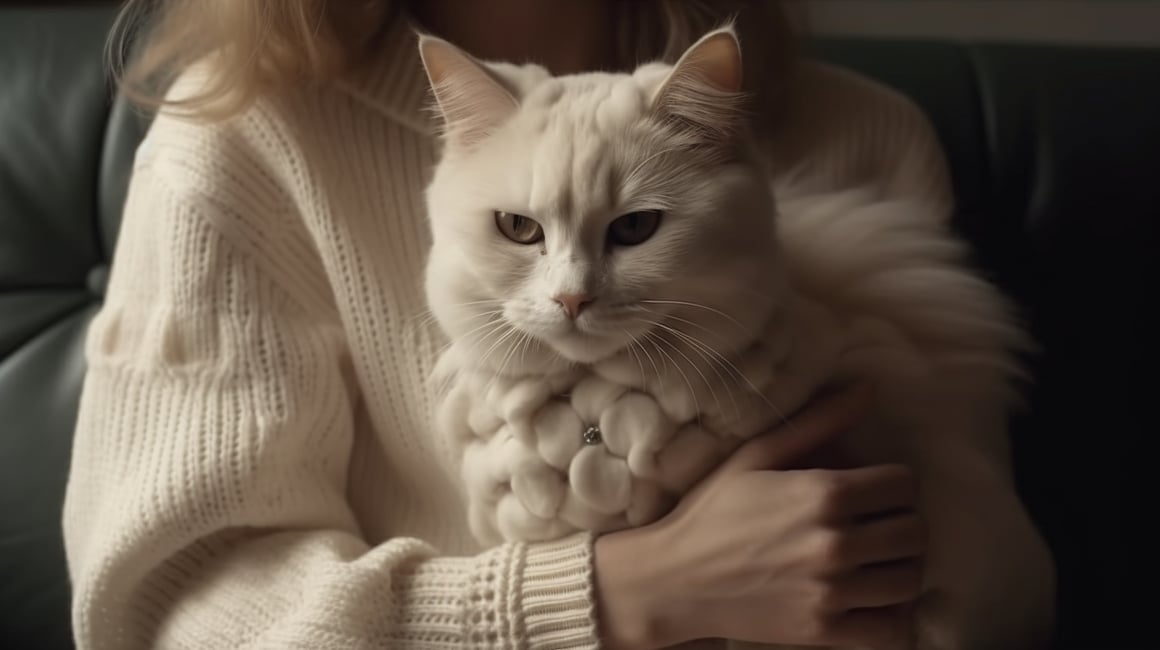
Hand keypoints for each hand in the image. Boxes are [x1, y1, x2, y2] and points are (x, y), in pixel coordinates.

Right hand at [594, 385, 925, 648]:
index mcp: (823, 493)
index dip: (894, 483)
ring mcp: (831, 591)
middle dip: (902, 523)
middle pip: (915, 532)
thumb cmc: (713, 512)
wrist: (676, 579)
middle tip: (878, 525)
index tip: (874, 490)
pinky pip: (892, 630)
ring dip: (901, 568)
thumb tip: (868, 388)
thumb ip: (818, 422)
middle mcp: (834, 542)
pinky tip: (874, 600)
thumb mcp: (757, 456)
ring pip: (910, 580)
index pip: (905, 484)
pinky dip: (894, 617)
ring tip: (878, 561)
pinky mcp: (825, 631)